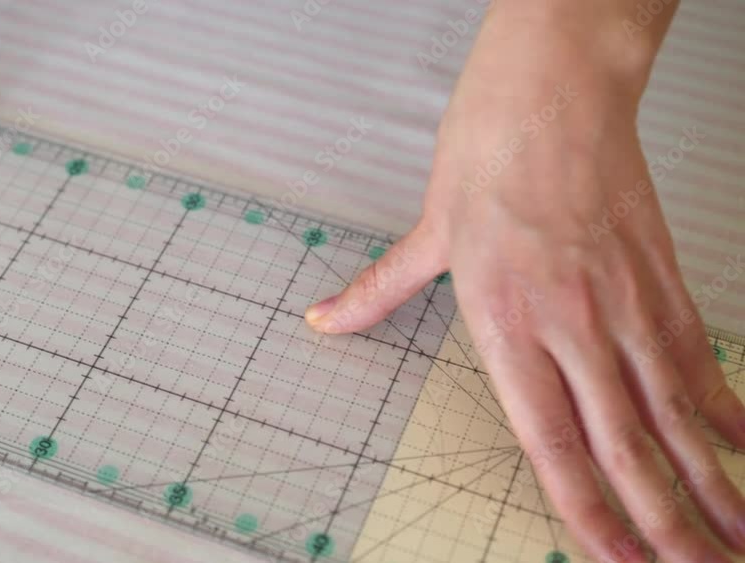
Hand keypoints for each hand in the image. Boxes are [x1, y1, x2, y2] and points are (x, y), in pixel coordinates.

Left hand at [305, 4, 744, 561]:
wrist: (554, 90)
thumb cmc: (490, 153)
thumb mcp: (427, 231)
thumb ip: (378, 292)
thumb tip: (326, 318)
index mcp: (507, 324)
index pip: (552, 444)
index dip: (588, 514)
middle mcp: (572, 326)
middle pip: (628, 447)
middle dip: (667, 526)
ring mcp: (625, 305)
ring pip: (678, 416)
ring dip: (712, 487)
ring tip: (734, 539)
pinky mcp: (663, 278)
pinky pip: (701, 360)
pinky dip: (727, 412)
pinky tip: (742, 453)